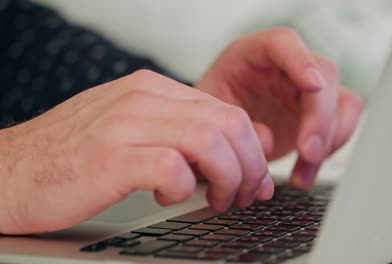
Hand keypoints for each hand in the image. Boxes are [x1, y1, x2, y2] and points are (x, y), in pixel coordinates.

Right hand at [0, 70, 273, 234]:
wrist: (10, 170)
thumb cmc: (76, 157)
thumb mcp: (138, 132)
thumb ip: (188, 133)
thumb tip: (249, 142)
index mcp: (153, 90)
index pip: (227, 110)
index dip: (252, 149)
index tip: (255, 179)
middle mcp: (142, 99)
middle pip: (228, 124)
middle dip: (249, 166)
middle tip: (244, 195)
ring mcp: (125, 125)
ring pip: (209, 142)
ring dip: (226, 178)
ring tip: (215, 200)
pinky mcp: (109, 158)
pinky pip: (171, 167)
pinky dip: (184, 189)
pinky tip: (168, 198)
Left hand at [196, 27, 363, 189]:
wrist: (220, 133)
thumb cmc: (210, 117)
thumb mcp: (208, 117)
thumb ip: (233, 124)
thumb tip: (266, 142)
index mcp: (253, 54)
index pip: (283, 42)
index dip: (301, 60)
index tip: (313, 85)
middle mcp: (286, 66)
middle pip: (323, 74)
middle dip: (320, 117)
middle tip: (307, 152)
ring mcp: (306, 88)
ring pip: (341, 101)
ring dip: (328, 141)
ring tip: (300, 175)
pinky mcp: (318, 112)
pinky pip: (342, 124)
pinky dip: (330, 151)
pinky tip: (304, 171)